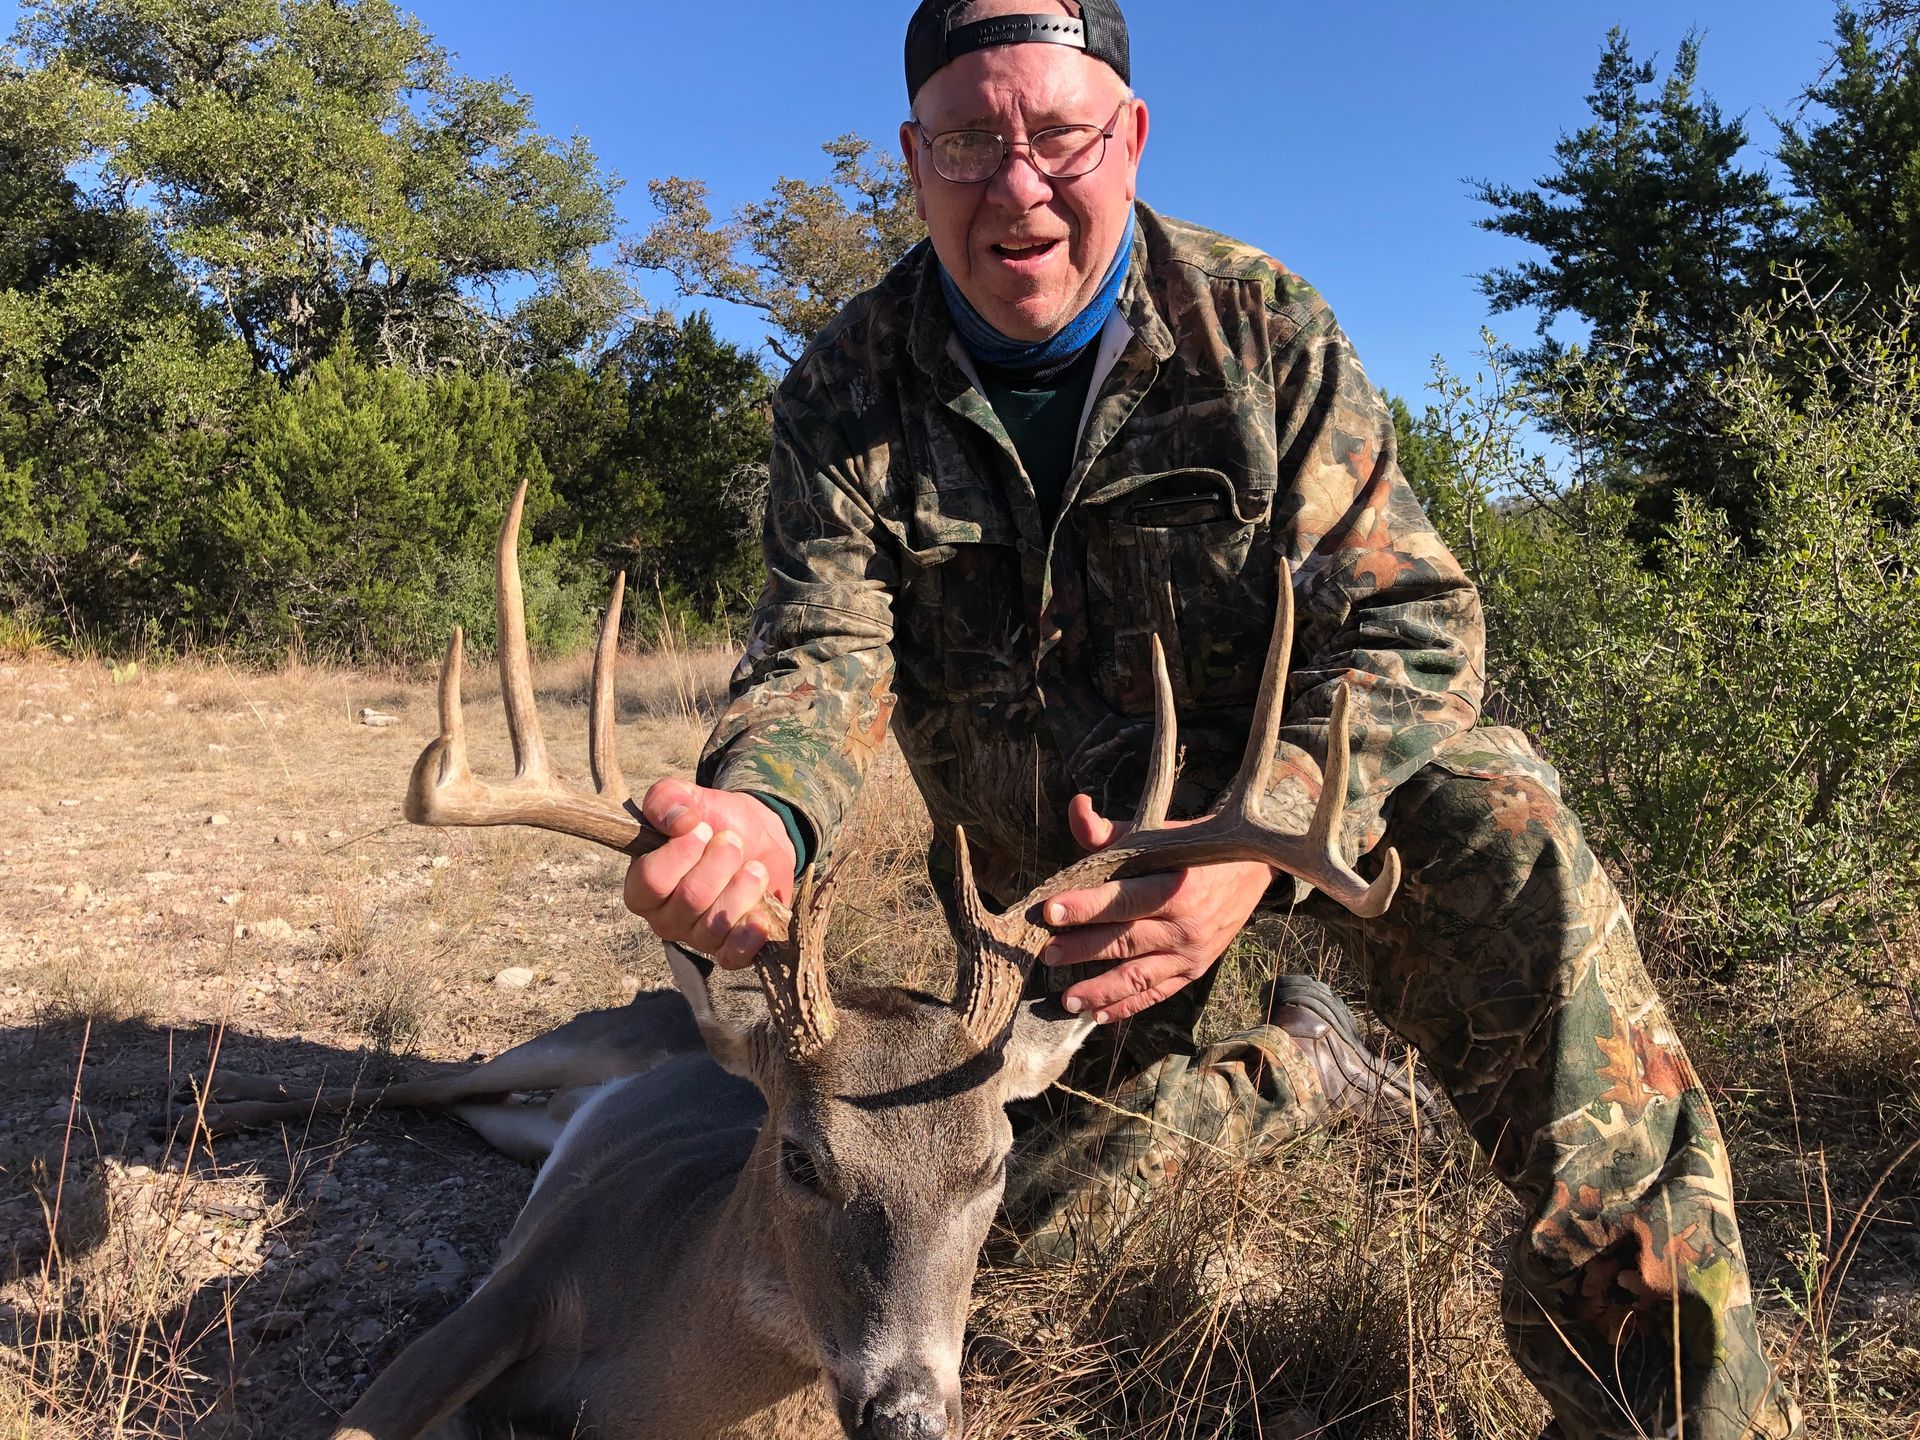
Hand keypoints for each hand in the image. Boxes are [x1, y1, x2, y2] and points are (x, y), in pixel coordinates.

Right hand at [623, 779, 797, 967]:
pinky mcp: (728, 950)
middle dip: (719, 863)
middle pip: (689, 900)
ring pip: (715, 925)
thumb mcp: (688, 798)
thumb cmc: (714, 821)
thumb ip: (667, 799)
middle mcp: (664, 918)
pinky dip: (748, 938)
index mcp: (642, 885)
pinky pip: (732, 958)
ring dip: (742, 889)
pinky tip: (760, 917)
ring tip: (755, 867)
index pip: (651, 881)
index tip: (702, 827)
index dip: (680, 854)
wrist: (758, 838)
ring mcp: (696, 937)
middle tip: (733, 841)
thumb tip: (678, 821)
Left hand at [1041, 794, 1274, 1024]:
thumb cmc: (1194, 849)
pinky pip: (1156, 994)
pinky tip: (1096, 1016)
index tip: (1049, 912)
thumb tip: (1077, 807)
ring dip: (1099, 990)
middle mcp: (1185, 925)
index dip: (1085, 907)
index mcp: (1176, 886)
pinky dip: (1126, 1006)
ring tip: (1065, 999)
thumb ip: (1112, 831)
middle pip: (1125, 941)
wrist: (1252, 871)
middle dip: (1082, 949)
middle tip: (1046, 953)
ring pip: (1138, 977)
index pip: (1123, 900)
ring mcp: (1190, 954)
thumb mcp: (1158, 835)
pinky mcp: (1193, 972)